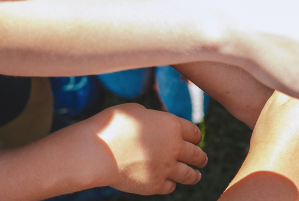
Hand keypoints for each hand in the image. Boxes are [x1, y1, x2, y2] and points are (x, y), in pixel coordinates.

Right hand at [65, 103, 206, 194]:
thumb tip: (158, 125)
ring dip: (195, 175)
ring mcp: (166, 168)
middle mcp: (174, 147)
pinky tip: (169, 182)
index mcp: (172, 126)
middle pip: (197, 155)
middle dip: (200, 157)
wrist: (96, 151)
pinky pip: (170, 186)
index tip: (195, 140)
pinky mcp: (154, 185)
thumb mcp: (137, 111)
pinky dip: (170, 184)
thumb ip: (154, 119)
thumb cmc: (111, 125)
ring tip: (196, 175)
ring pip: (189, 175)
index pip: (194, 133)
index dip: (195, 137)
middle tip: (202, 159)